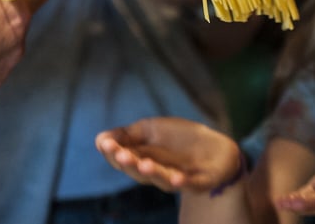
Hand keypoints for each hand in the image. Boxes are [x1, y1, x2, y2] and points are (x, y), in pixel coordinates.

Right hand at [95, 117, 240, 192]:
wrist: (214, 148)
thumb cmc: (177, 139)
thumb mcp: (149, 130)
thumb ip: (126, 135)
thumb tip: (100, 139)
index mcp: (141, 159)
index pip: (122, 159)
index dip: (112, 152)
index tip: (104, 143)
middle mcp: (156, 172)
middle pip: (138, 172)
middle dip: (128, 164)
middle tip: (119, 155)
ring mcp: (177, 178)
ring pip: (162, 179)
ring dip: (152, 173)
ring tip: (144, 165)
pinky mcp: (199, 182)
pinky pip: (190, 185)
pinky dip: (183, 183)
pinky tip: (176, 178)